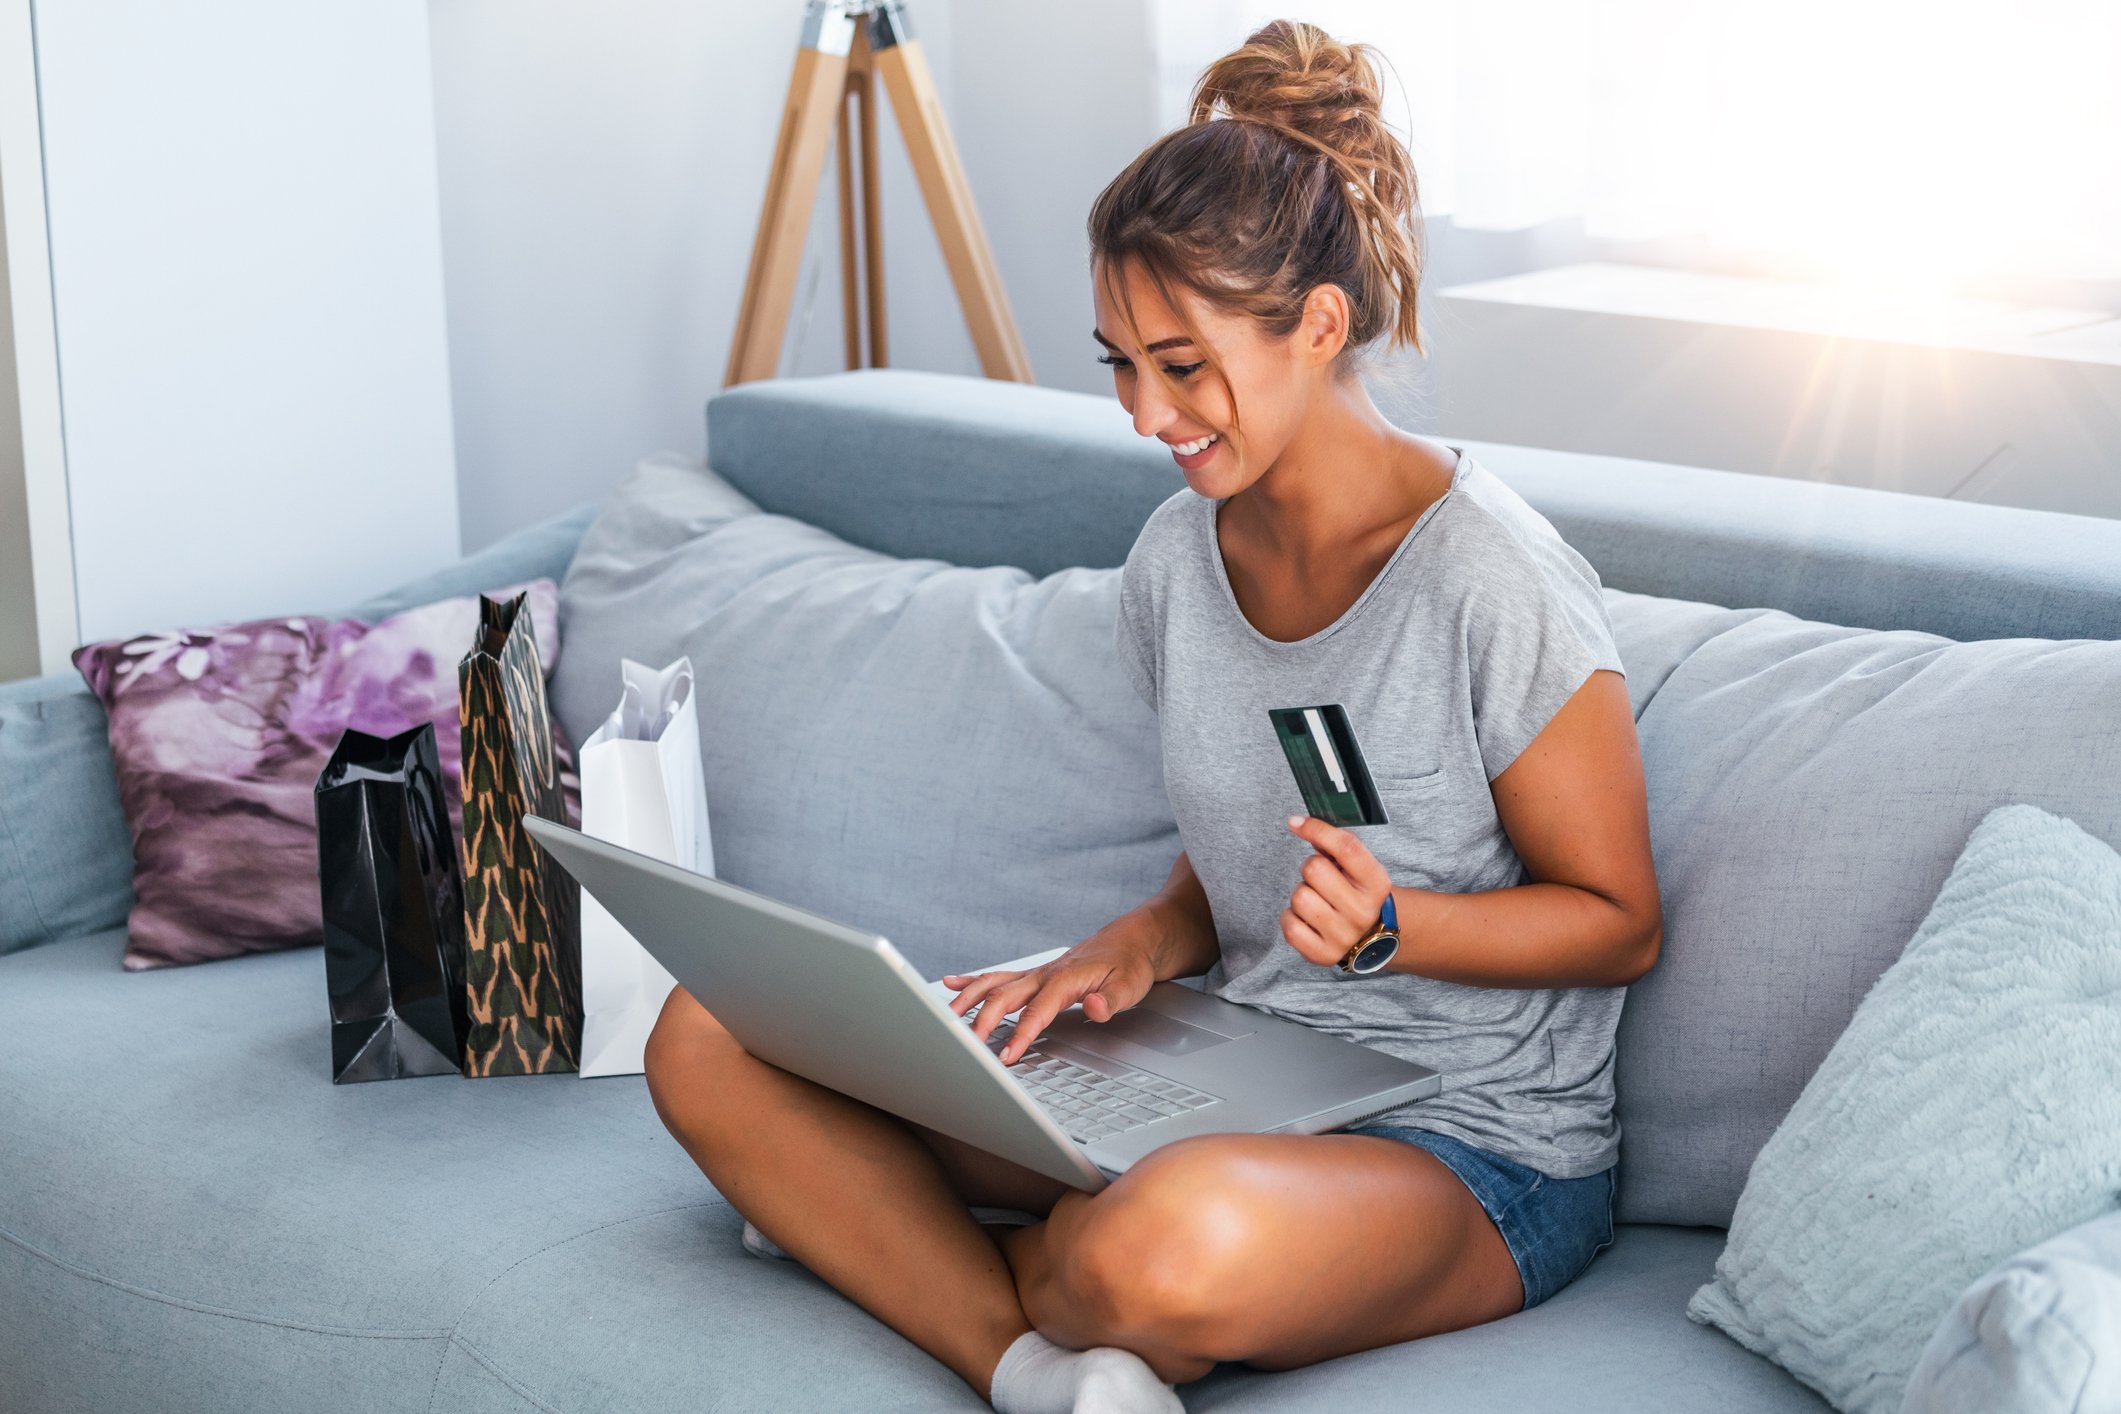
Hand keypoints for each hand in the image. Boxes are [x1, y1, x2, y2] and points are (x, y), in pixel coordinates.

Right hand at [939, 920, 1156, 1064]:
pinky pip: (998, 976)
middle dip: (983, 1023)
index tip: (1007, 1056)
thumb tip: (1095, 1007)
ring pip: (993, 984)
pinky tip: (951, 984)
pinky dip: (972, 980)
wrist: (1132, 940)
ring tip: (947, 1018)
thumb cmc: (1130, 964)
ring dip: (968, 1000)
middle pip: (1005, 997)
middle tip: (968, 1047)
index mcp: (1065, 979)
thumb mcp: (1131, 986)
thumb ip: (1112, 1000)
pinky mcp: (1035, 974)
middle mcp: (1044, 974)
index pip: (1037, 1011)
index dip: (1021, 1034)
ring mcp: (1037, 973)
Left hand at [1281, 814, 1393, 968]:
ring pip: (1299, 896)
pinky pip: (1289, 925)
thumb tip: (1299, 824)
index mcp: (1377, 883)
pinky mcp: (1324, 954)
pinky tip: (1306, 918)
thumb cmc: (1357, 892)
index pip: (1346, 847)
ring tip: (1317, 900)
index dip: (1316, 829)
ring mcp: (1344, 935)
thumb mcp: (1358, 867)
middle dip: (1311, 868)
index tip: (1295, 823)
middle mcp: (1363, 911)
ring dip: (1301, 893)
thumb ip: (1335, 845)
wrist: (1371, 935)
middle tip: (1321, 879)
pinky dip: (1291, 917)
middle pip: (1314, 868)